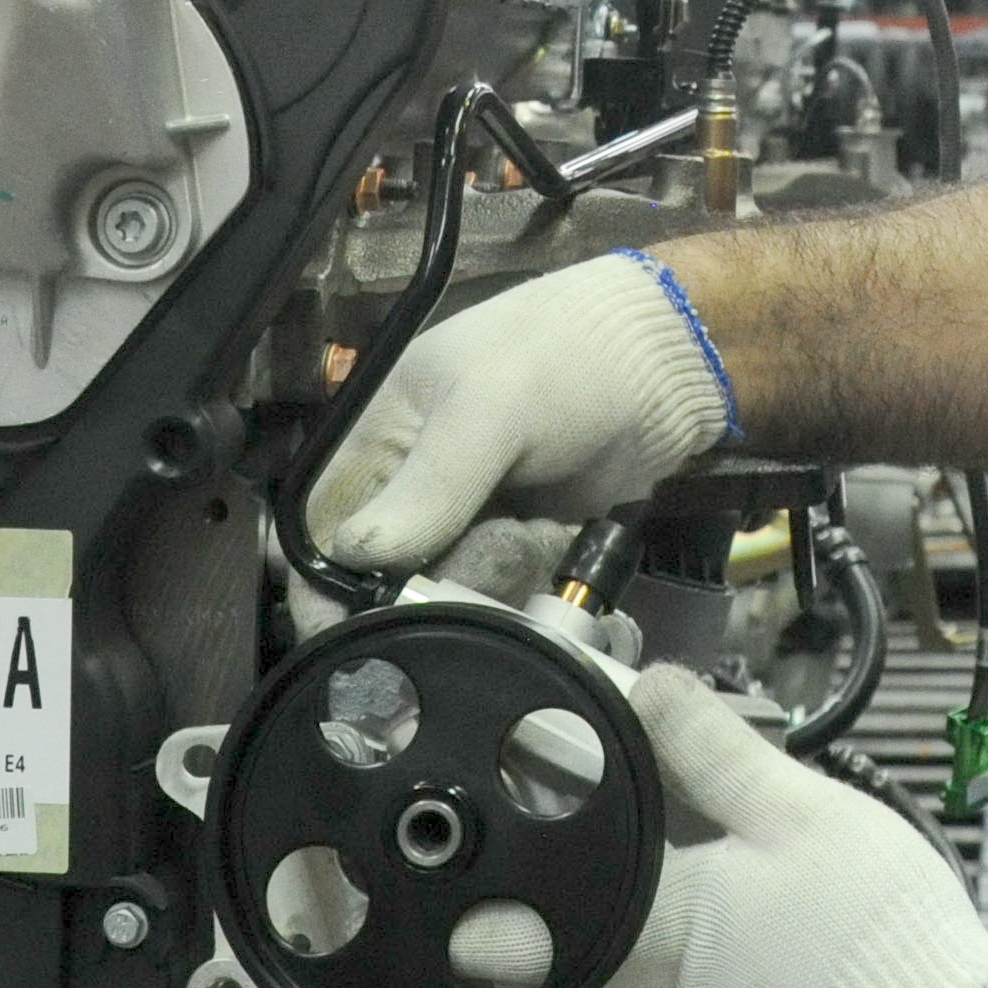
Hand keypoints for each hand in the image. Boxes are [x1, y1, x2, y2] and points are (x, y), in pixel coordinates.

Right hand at [312, 252, 737, 573]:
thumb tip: (358, 555)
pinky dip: (536, 579)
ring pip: (452, 593)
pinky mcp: (519, 546)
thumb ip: (427, 485)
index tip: (356, 627)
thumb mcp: (489, 410)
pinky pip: (506, 594)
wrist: (665, 366)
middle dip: (445, 574)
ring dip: (501, 572)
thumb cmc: (564, 359)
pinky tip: (561, 537)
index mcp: (378, 438)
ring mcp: (469, 520)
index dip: (328, 585)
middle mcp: (412, 486)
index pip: (322, 529)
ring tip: (541, 524)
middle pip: (390, 579)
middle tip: (501, 537)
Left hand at [562, 666, 987, 987]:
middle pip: (595, 955)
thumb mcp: (794, 808)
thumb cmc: (869, 924)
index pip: (540, 924)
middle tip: (613, 850)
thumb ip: (713, 749)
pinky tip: (770, 904)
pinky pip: (722, 982)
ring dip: (672, 915)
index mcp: (658, 928)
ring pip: (664, 964)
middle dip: (595, 906)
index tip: (524, 843)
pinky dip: (727, 942)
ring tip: (713, 853)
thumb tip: (648, 690)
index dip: (521, 889)